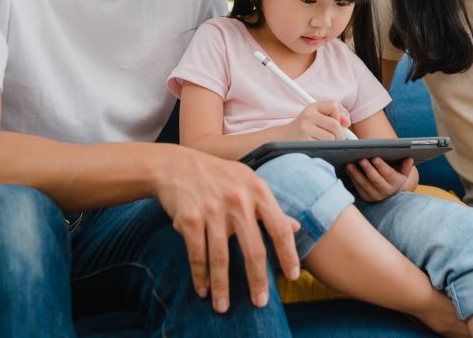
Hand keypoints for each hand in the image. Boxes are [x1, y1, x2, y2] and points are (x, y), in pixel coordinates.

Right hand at [152, 146, 301, 313]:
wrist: (176, 165)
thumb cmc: (218, 175)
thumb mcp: (249, 182)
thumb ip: (271, 206)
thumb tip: (296, 227)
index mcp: (258, 190)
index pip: (280, 228)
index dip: (288, 254)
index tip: (293, 276)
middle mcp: (238, 200)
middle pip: (254, 249)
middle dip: (258, 280)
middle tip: (260, 302)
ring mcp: (213, 209)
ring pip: (221, 258)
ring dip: (222, 287)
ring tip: (222, 306)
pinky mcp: (190, 218)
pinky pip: (198, 254)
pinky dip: (200, 275)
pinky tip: (202, 289)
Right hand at [283, 101, 349, 140]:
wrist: (283, 137)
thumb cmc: (304, 127)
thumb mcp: (316, 116)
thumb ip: (333, 116)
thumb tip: (347, 123)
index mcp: (312, 107)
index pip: (333, 106)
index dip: (338, 115)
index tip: (335, 122)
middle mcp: (308, 116)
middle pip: (335, 125)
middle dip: (339, 133)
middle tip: (337, 137)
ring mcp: (305, 129)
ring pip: (331, 137)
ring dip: (332, 142)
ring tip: (325, 141)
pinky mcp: (304, 141)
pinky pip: (323, 146)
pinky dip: (324, 147)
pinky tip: (318, 145)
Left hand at [345, 157, 412, 201]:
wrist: (389, 189)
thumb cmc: (395, 174)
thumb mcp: (402, 171)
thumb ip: (406, 165)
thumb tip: (409, 159)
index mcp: (397, 183)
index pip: (389, 174)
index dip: (382, 166)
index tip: (375, 158)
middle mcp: (387, 191)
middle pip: (376, 180)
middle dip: (368, 169)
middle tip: (361, 159)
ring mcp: (376, 196)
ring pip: (365, 184)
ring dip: (356, 174)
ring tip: (350, 164)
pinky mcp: (367, 197)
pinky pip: (359, 187)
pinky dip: (353, 178)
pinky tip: (349, 169)